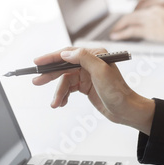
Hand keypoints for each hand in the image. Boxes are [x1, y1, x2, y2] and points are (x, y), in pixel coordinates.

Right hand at [32, 47, 154, 134]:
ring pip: (65, 81)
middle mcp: (90, 63)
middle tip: (36, 81)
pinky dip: (64, 96)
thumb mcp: (101, 73)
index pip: (68, 53)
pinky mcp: (86, 86)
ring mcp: (87, 75)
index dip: (51, 57)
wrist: (127, 110)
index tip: (38, 62)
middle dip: (49, 75)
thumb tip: (65, 54)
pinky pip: (69, 89)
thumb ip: (84, 59)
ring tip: (55, 104)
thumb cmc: (118, 92)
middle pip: (64, 66)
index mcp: (95, 55)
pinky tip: (61, 103)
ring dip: (58, 92)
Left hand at [110, 6, 163, 42]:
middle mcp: (151, 12)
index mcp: (157, 8)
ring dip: (119, 27)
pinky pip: (131, 30)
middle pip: (131, 14)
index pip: (139, 9)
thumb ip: (162, 19)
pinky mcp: (148, 30)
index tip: (127, 21)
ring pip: (128, 21)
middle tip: (117, 27)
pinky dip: (121, 33)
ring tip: (114, 33)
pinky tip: (116, 36)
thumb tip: (157, 26)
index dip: (131, 15)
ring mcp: (149, 20)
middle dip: (122, 21)